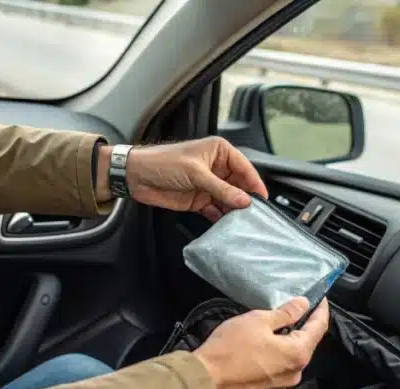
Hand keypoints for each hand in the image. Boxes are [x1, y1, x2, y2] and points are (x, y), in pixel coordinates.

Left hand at [96, 137, 267, 221]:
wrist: (136, 176)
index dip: (255, 183)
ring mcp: (209, 185)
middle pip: (240, 185)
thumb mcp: (196, 173)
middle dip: (246, 199)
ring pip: (230, 199)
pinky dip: (222, 217)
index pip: (244, 168)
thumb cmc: (163, 162)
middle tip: (256, 214)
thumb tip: (244, 200)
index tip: (263, 199)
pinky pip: (217, 210)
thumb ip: (221, 189)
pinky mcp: (200, 200)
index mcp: (219, 152)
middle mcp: (217, 168)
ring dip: (235, 210)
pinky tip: (227, 225)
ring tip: (244, 222)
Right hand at [191, 298, 329, 388]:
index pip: (319, 327)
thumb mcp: (259, 320)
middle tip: (301, 306)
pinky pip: (281, 365)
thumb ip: (286, 313)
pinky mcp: (269, 388)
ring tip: (284, 321)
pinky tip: (271, 341)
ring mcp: (283, 383)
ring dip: (292, 338)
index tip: (320, 298)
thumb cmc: (232, 347)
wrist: (206, 379)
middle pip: (308, 343)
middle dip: (306, 324)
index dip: (321, 310)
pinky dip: (281, 352)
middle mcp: (296, 371)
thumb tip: (303, 305)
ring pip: (294, 355)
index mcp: (298, 354)